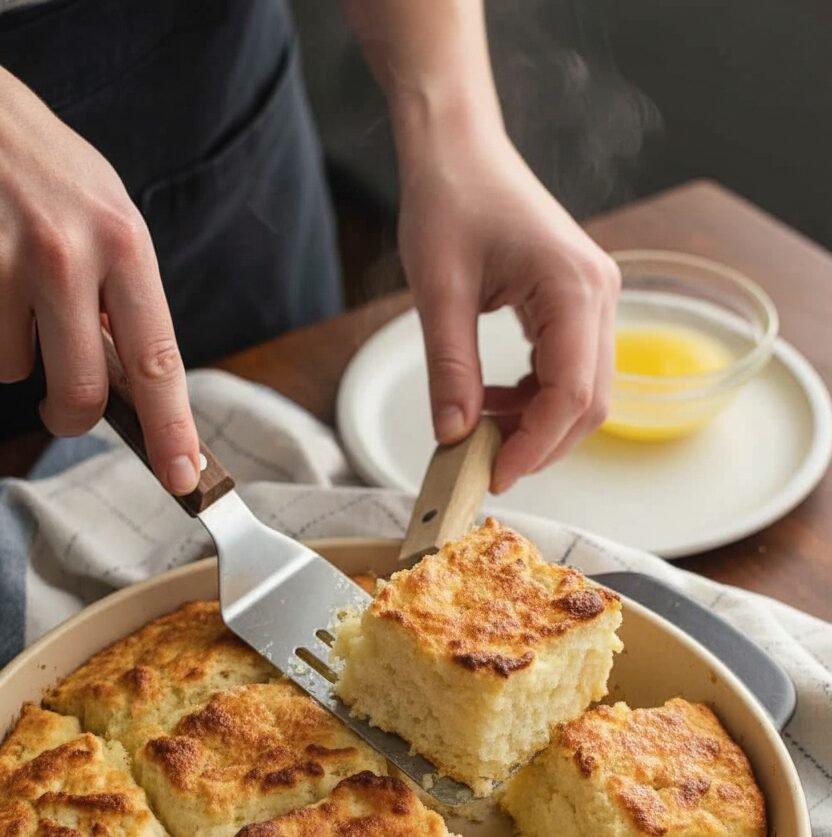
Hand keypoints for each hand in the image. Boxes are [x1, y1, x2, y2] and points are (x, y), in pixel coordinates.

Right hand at [0, 68, 199, 493]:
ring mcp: (4, 262)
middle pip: (79, 392)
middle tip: (64, 409)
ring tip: (13, 287)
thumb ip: (124, 296)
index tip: (185, 476)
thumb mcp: (107, 214)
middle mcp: (66, 255)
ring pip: (13, 369)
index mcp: (123, 242)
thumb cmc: (44, 166)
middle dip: (71, 417)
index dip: (172, 430)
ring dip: (15, 350)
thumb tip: (133, 383)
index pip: (156, 361)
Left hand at [397, 126, 619, 492]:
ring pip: (584, 391)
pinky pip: (569, 368)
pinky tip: (493, 399)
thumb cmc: (450, 197)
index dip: (536, 445)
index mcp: (573, 287)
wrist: (459, 147)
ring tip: (481, 429)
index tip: (495, 475)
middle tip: (485, 466)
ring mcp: (593, 297)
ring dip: (537, 422)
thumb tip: (454, 436)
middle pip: (590, 402)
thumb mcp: (438, 290)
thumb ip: (449, 369)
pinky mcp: (577, 301)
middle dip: (541, 443)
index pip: (572, 393)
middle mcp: (597, 294)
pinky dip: (535, 397)